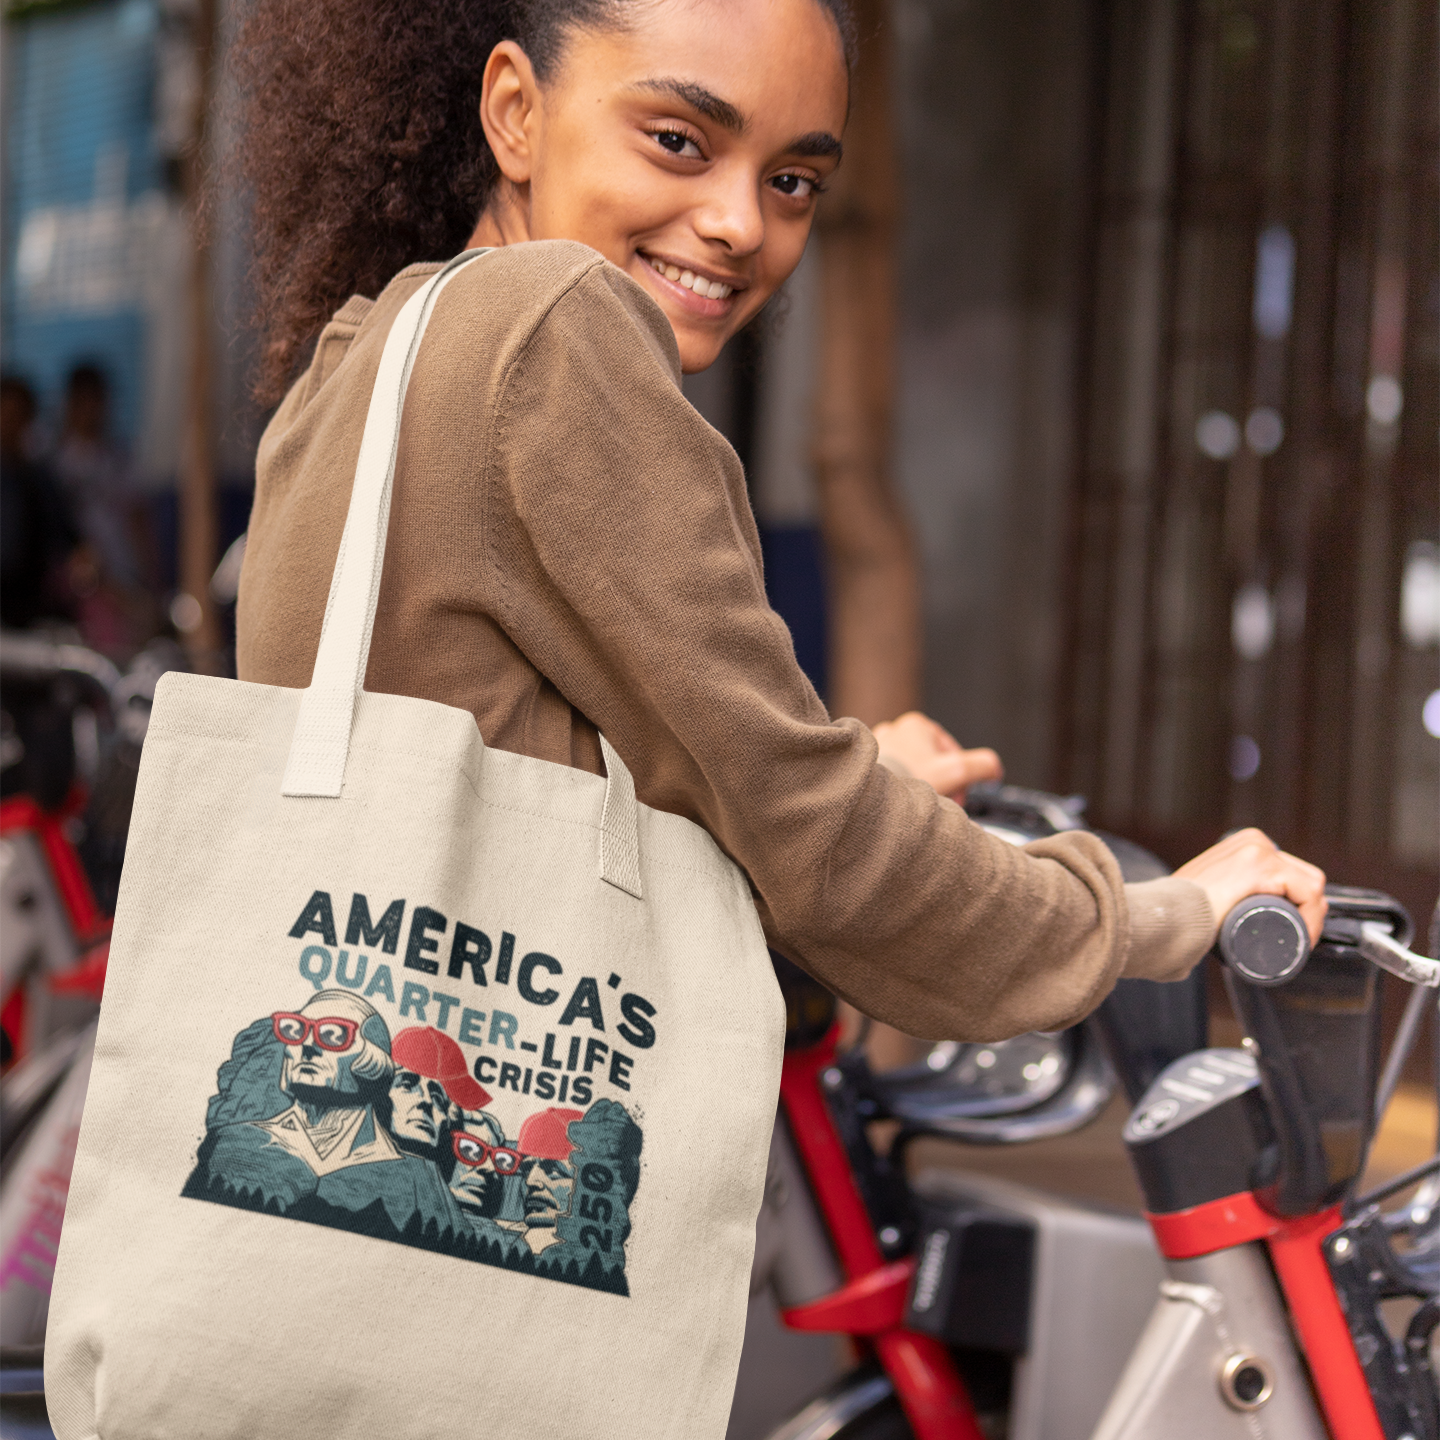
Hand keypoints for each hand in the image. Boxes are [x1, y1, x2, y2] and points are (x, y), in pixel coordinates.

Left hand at [872, 711, 1002, 803]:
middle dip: (941, 785)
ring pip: (912, 772)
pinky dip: (902, 792)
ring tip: (920, 807)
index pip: (951, 753)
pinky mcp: (865, 767)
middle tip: (940, 805)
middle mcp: (893, 730)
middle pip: (931, 764)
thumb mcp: (957, 772)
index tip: (957, 797)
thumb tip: (994, 769)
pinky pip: (893, 780)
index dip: (960, 778)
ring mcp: (876, 748)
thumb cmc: (909, 781)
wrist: (866, 798)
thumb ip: (983, 766)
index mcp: (916, 724)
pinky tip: (903, 807)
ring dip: (922, 790)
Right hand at [1173, 828, 1327, 943]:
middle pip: (1303, 879)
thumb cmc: (1182, 911)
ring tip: (1297, 942)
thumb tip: (1220, 911)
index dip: (1298, 905)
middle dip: (1306, 911)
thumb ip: (1218, 890)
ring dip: (1312, 917)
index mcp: (1246, 843)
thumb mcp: (1209, 889)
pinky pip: (1308, 893)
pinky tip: (1303, 937)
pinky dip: (1313, 918)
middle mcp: (1255, 841)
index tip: (1290, 933)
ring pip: (1311, 886)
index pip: (1291, 873)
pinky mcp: (1263, 866)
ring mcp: (1260, 851)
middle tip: (1293, 940)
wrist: (1167, 916)